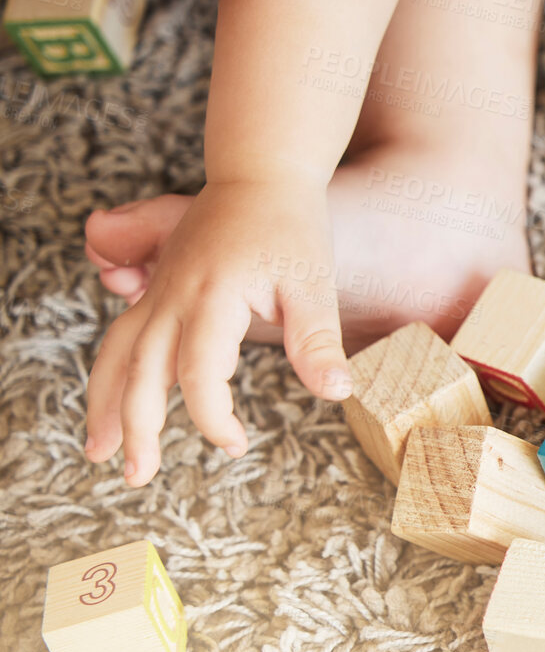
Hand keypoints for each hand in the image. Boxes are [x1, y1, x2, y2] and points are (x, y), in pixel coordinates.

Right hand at [85, 180, 351, 485]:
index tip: (235, 445)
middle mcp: (174, 295)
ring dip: (105, 403)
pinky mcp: (156, 289)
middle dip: (135, 426)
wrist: (260, 175)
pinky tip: (110, 406)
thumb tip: (339, 393)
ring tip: (98, 450)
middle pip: (141, 369)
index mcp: (214, 295)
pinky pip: (121, 336)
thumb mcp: (314, 284)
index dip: (213, 416)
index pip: (201, 372)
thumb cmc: (291, 228)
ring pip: (117, 352)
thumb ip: (318, 342)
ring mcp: (159, 291)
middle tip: (137, 476)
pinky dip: (110, 373)